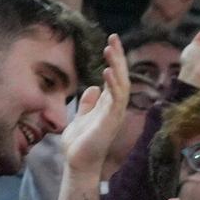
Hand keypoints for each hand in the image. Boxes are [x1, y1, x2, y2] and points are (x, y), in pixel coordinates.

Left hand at [60, 35, 129, 173]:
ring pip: (121, 85)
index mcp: (108, 105)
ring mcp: (114, 114)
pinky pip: (116, 99)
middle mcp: (115, 107)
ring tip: (110, 49)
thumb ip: (89, 104)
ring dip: (117, 66)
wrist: (78, 162)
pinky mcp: (111, 120)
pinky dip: (113, 84)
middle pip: (120, 77)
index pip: (114, 78)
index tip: (110, 42)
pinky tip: (107, 71)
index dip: (114, 60)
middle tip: (114, 37)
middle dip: (118, 57)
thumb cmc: (80, 143)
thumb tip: (93, 88)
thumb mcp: (81, 117)